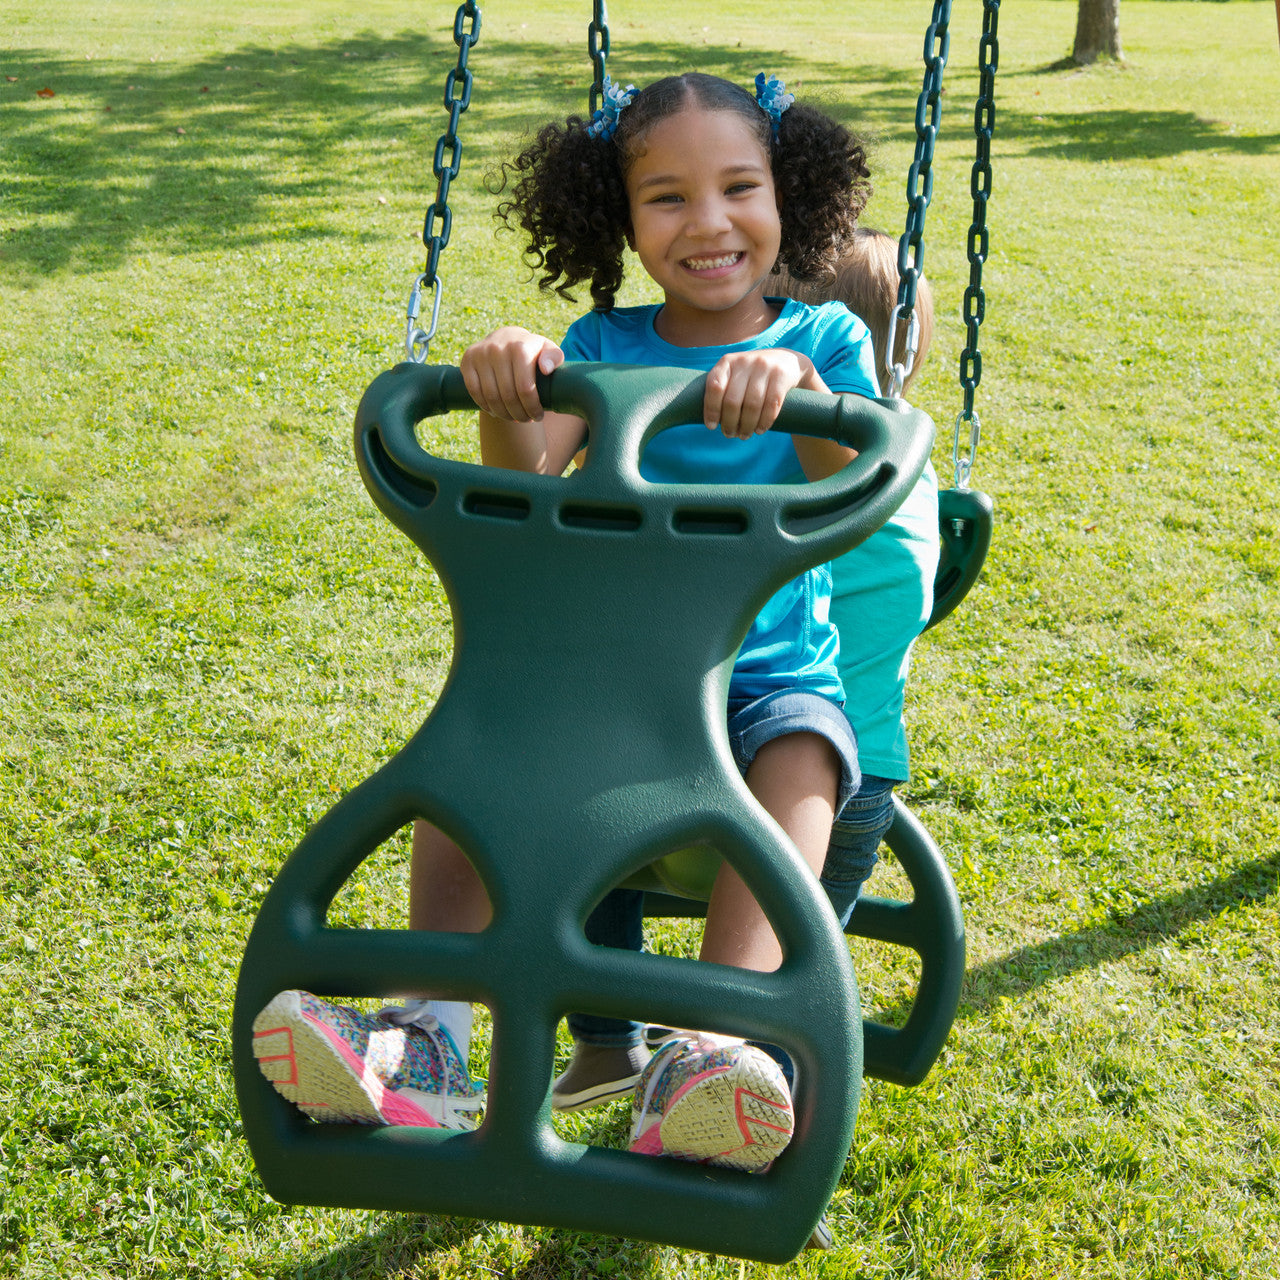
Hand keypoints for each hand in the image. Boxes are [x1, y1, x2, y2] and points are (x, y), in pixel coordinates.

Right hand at [460, 327, 563, 423]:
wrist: (507, 337)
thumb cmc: (533, 351)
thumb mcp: (549, 350)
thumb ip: (554, 357)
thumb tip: (545, 369)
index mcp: (520, 348)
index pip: (525, 389)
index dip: (532, 408)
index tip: (538, 416)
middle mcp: (498, 349)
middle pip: (508, 396)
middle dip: (519, 414)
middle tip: (525, 420)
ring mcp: (480, 354)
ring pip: (491, 397)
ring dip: (502, 414)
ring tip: (513, 418)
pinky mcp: (467, 360)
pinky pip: (474, 391)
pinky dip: (485, 406)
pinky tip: (495, 411)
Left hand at [702, 348, 820, 437]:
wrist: (787, 362)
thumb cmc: (752, 376)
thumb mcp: (735, 375)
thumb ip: (722, 390)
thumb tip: (707, 421)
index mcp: (727, 362)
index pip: (714, 387)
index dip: (711, 409)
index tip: (711, 427)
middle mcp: (744, 361)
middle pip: (732, 400)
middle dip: (729, 423)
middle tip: (730, 435)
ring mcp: (764, 366)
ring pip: (752, 405)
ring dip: (747, 426)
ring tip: (744, 435)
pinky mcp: (782, 375)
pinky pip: (772, 404)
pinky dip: (764, 421)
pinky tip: (760, 430)